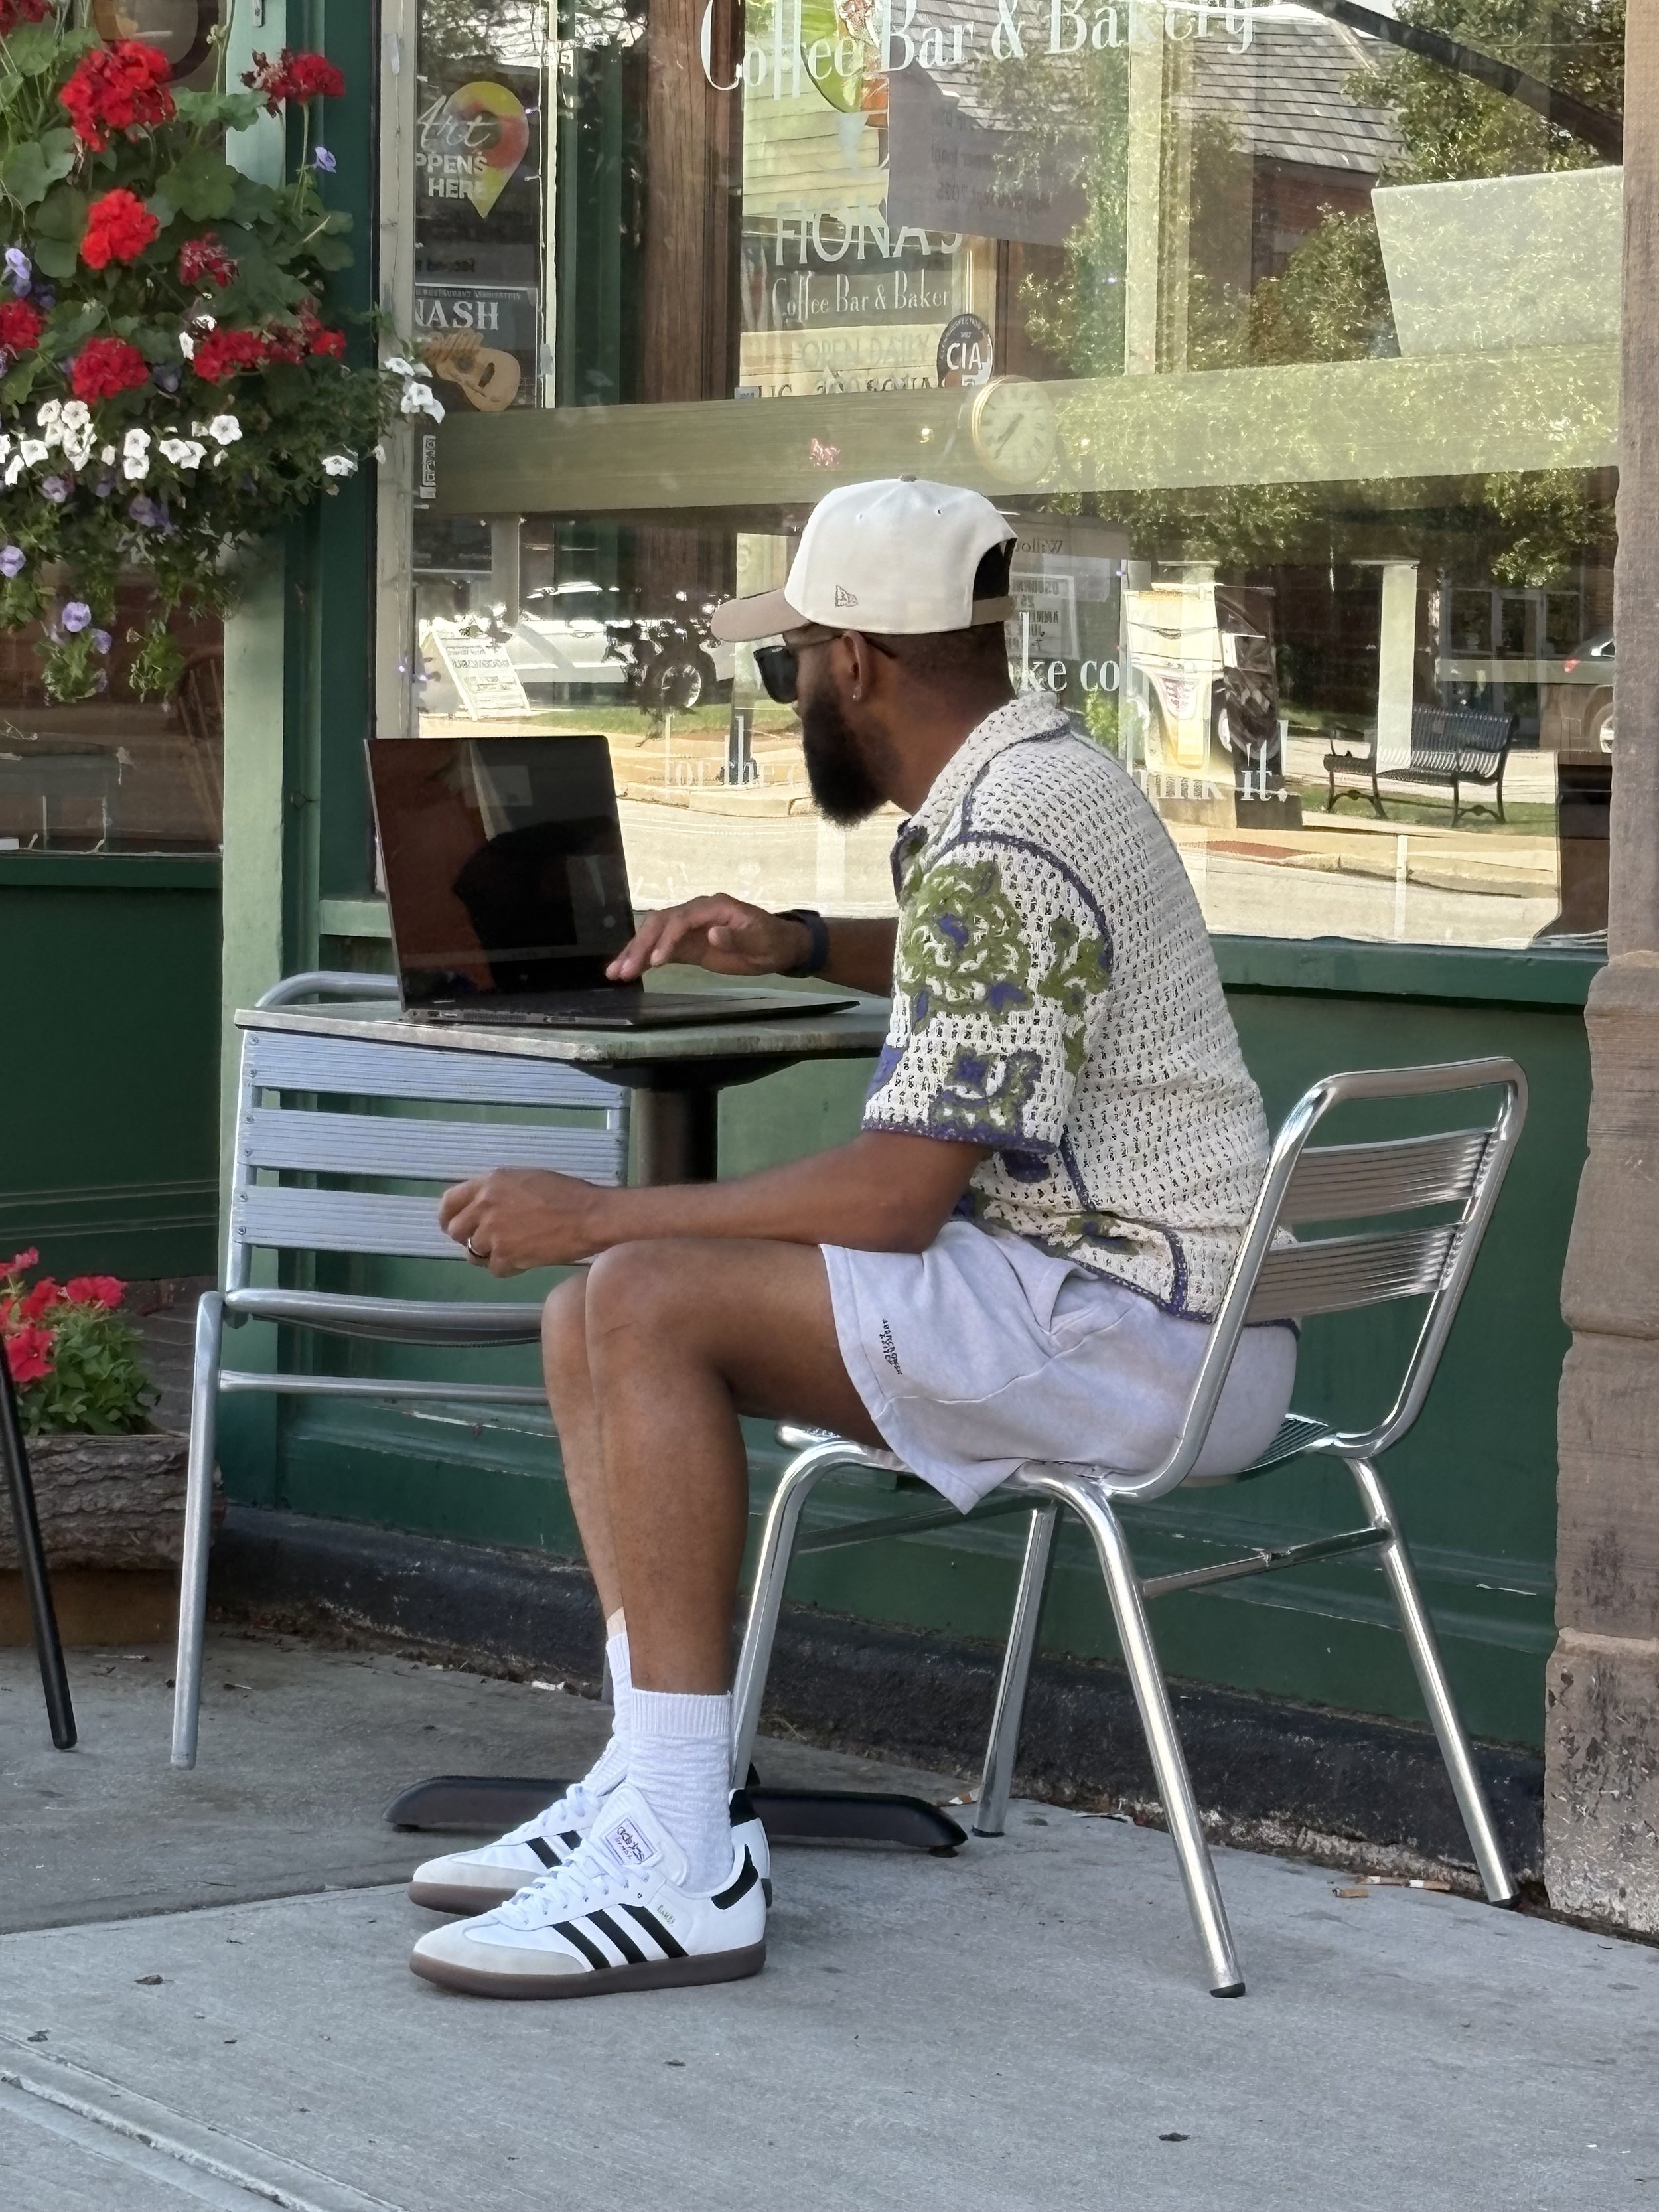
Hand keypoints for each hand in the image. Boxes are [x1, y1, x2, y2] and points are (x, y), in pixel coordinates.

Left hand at [438, 1169, 606, 1273]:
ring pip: (473, 1254)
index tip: (452, 1225)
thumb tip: (482, 1205)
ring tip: (509, 1251)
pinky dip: (507, 1267)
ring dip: (488, 1255)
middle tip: (486, 1242)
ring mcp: (494, 1234)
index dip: (447, 1217)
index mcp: (489, 1183)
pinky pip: (495, 1269)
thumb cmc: (565, 1193)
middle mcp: (485, 1207)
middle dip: (468, 1238)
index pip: (449, 1201)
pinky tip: (524, 1259)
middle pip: (456, 1231)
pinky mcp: (507, 1257)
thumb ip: (497, 1191)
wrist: (589, 1216)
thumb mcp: (525, 1179)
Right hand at [606, 894, 810, 981]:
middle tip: (623, 969)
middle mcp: (695, 913)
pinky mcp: (687, 945)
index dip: (667, 938)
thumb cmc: (772, 940)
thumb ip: (737, 938)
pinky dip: (643, 960)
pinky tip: (626, 971)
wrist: (778, 946)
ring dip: (634, 953)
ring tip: (614, 973)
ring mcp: (689, 928)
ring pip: (654, 935)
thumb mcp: (761, 941)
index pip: (682, 918)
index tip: (657, 960)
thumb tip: (712, 934)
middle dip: (640, 945)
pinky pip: (660, 949)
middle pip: (660, 923)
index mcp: (713, 906)